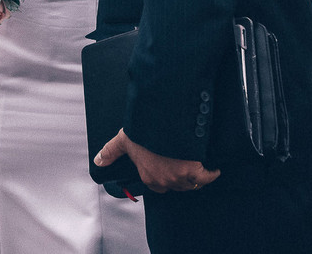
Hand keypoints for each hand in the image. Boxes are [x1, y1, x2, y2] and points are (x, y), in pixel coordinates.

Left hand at [94, 129, 218, 193]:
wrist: (160, 124)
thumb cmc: (142, 131)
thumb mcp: (123, 140)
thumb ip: (111, 151)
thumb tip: (98, 161)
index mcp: (149, 177)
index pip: (159, 186)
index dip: (165, 178)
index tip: (171, 170)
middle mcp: (164, 181)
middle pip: (178, 186)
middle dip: (182, 179)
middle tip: (187, 167)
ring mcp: (179, 177)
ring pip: (192, 184)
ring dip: (196, 178)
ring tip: (201, 169)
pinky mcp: (194, 170)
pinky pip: (205, 177)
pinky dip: (210, 174)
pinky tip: (213, 169)